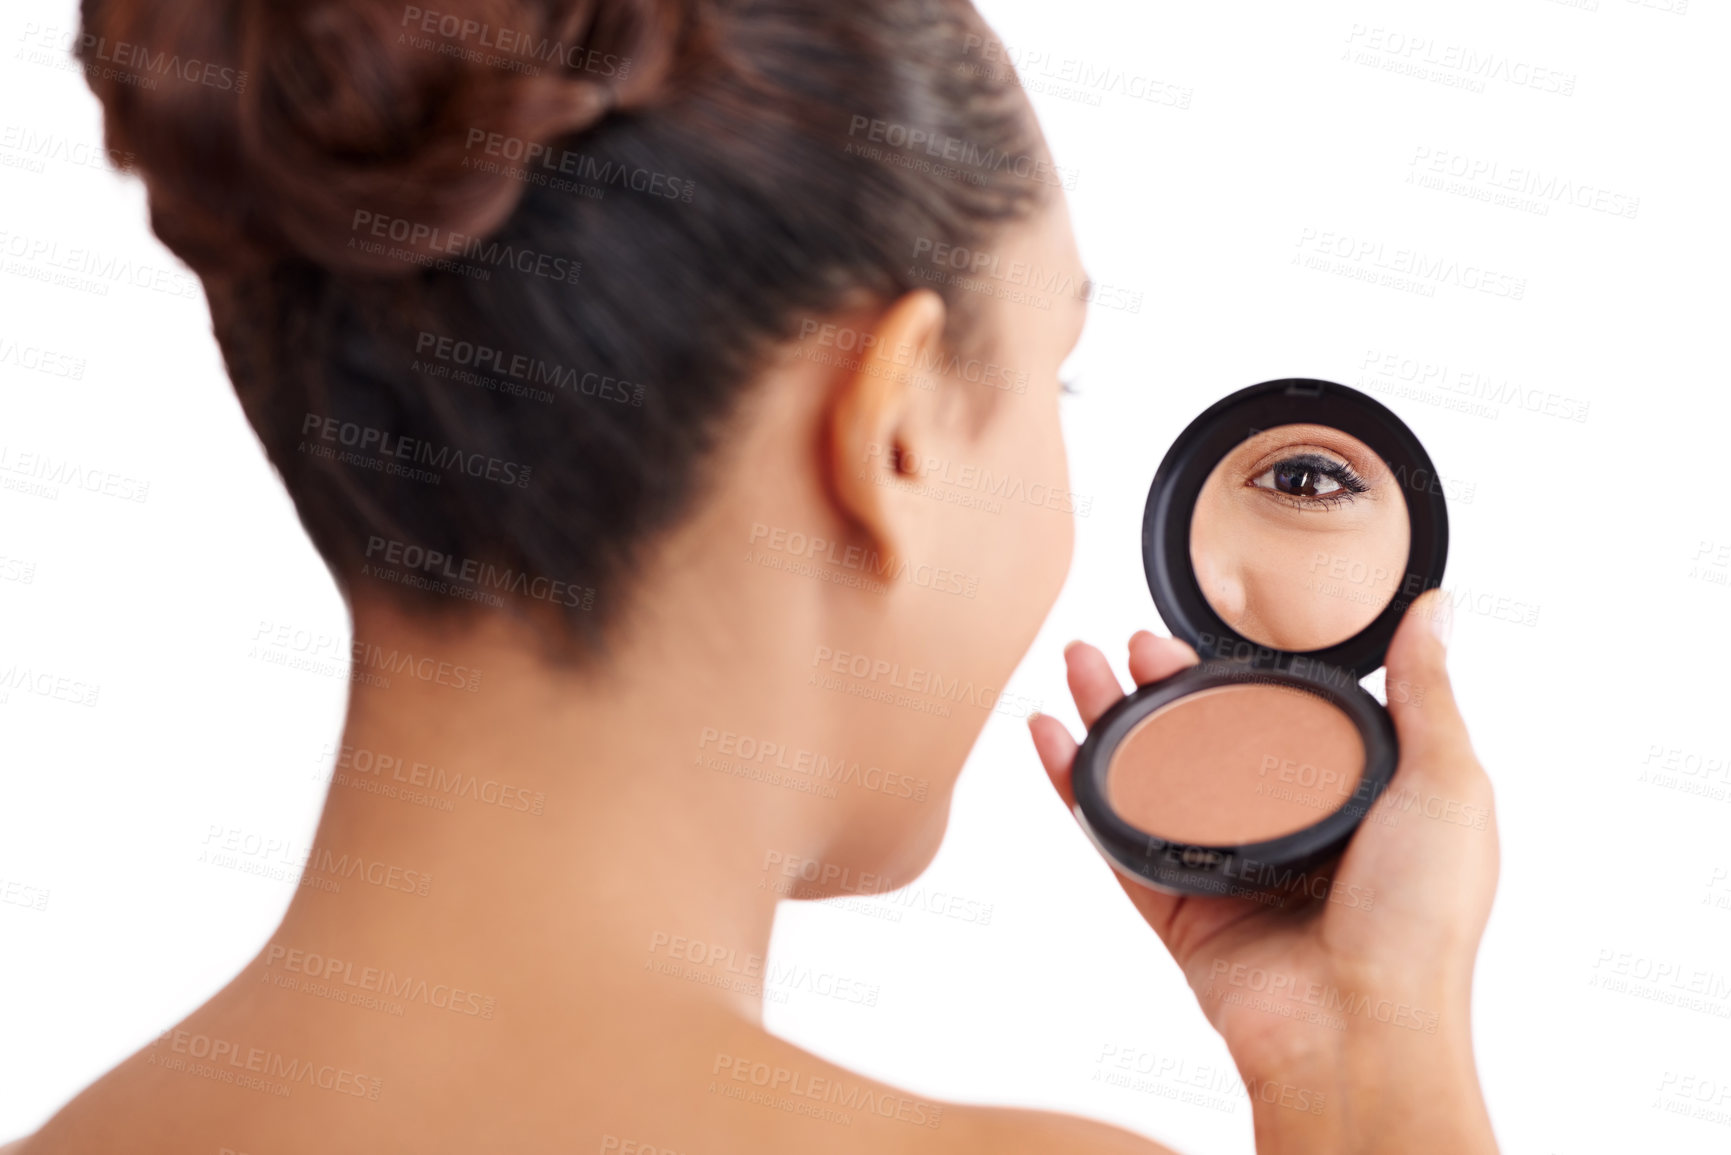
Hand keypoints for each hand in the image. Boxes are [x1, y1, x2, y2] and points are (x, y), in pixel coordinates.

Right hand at [1029, 590, 1498, 1153]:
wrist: (1359, 1028)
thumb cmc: (1418, 920)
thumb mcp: (1446, 785)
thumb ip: (1427, 693)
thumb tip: (1436, 609)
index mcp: (1351, 801)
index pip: (1279, 716)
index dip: (1235, 670)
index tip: (1202, 632)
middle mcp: (1284, 831)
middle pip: (1203, 738)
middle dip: (1161, 685)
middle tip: (1131, 644)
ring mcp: (1224, 869)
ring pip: (1151, 778)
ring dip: (1109, 719)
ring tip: (1080, 665)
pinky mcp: (1177, 907)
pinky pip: (1115, 836)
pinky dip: (1075, 785)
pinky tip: (1051, 735)